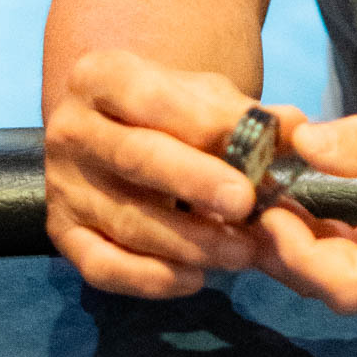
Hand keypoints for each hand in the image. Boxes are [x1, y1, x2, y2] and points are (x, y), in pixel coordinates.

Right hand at [44, 48, 305, 298]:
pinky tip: (195, 278)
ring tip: (243, 252)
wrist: (116, 126)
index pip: (155, 99)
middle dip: (195, 184)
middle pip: (137, 158)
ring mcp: (63, 185)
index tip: (253, 154)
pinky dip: (148, 279)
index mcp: (103, 77)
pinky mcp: (62, 233)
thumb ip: (248, 114)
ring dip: (189, 242)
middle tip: (246, 206)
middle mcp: (72, 129)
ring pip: (126, 220)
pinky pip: (102, 266)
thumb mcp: (205, 96)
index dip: (206, 127)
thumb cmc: (171, 109)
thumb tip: (295, 129)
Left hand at [253, 92, 356, 316]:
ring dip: (296, 242)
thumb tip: (302, 142)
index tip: (267, 207)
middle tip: (248, 194)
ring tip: (263, 191)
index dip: (298, 254)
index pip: (348, 285)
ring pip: (336, 281)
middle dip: (284, 245)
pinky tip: (296, 200)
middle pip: (332, 288)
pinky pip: (351, 266)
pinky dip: (319, 238)